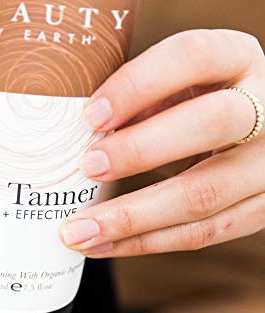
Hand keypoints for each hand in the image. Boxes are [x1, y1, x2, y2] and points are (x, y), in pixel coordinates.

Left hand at [60, 30, 264, 257]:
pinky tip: (102, 245)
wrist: (251, 136)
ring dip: (131, 218)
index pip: (194, 57)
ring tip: (79, 231)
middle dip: (140, 150)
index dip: (138, 85)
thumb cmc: (194, 106)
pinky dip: (144, 243)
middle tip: (89, 168)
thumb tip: (76, 134)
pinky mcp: (259, 209)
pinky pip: (201, 234)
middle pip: (210, 125)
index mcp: (239, 60)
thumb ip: (140, 100)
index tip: (91, 115)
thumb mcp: (176, 86)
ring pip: (203, 195)